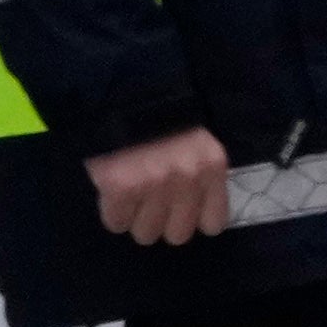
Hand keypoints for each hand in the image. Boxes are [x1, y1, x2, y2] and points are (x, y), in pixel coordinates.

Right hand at [86, 127, 233, 244]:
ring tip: (131, 193)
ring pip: (146, 233)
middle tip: (150, 201)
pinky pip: (116, 223)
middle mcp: (187, 179)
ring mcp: (154, 185)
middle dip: (163, 222)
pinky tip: (114, 192)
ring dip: (136, 218)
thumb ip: (200, 175)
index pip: (213, 223)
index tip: (181, 209)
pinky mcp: (121, 188)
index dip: (193, 219)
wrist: (123, 91)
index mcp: (212, 167)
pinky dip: (113, 212)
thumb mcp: (197, 142)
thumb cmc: (163, 117)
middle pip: (178, 235)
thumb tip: (191, 211)